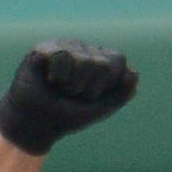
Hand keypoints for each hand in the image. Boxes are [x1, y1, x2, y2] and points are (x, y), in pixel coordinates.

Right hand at [0, 41, 136, 156]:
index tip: (91, 96)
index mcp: (99, 60)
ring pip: (83, 61)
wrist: (37, 125)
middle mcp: (83, 49)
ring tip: (60, 89)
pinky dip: (57, 76)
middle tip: (73, 95)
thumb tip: (134, 72)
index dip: (107, 84)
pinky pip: (62, 56)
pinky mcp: (44, 48)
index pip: (118, 60)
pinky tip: (48, 80)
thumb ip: (124, 93)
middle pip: (101, 64)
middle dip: (88, 88)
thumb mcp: (102, 108)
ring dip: (72, 85)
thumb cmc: (68, 115)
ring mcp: (64, 46)